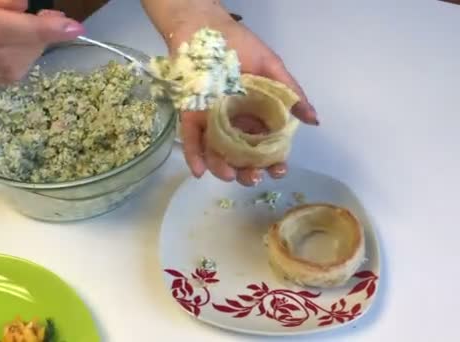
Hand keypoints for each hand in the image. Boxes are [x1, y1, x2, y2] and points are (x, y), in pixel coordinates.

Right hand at [0, 0, 83, 84]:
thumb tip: (23, 8)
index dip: (34, 30)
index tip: (70, 26)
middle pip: (0, 57)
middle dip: (37, 42)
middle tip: (55, 23)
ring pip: (0, 73)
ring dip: (29, 53)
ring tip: (35, 30)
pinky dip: (13, 61)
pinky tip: (16, 43)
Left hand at [169, 17, 317, 185]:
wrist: (206, 28)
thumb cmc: (241, 46)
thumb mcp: (271, 68)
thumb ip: (291, 94)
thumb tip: (314, 119)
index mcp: (255, 115)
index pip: (266, 145)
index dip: (274, 161)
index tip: (279, 170)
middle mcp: (233, 124)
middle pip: (242, 155)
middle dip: (249, 171)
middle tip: (254, 176)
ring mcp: (211, 122)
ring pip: (217, 152)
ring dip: (223, 168)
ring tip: (231, 174)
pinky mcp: (190, 116)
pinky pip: (191, 140)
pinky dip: (194, 156)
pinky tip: (200, 171)